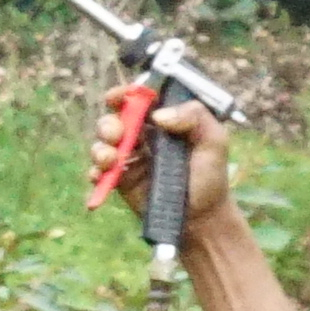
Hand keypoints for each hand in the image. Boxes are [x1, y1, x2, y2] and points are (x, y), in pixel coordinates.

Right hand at [88, 89, 239, 231]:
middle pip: (115, 118)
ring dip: (100, 148)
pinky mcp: (120, 179)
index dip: (125, 93)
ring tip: (109, 159)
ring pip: (102, 143)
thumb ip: (195, 117)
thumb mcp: (214, 141)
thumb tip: (158, 115)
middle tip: (116, 135)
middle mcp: (143, 134)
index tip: (117, 97)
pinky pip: (99, 171)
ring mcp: (130, 156)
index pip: (140, 98)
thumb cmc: (210, 175)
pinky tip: (100, 176)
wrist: (202, 217)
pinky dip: (95, 172)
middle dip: (108, 124)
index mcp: (164, 119)